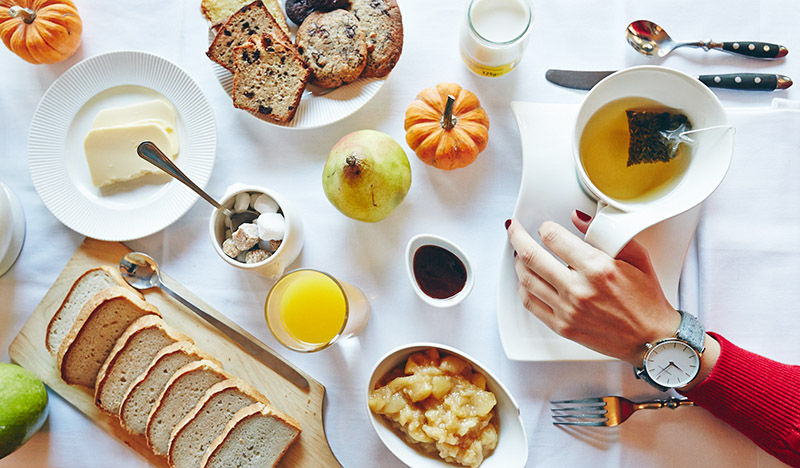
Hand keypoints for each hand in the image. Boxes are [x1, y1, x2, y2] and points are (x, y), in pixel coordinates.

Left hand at [505, 211, 680, 364]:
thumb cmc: (646, 300)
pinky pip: (530, 303)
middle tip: (514, 229)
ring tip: (519, 252)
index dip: (545, 228)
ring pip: (526, 279)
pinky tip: (526, 279)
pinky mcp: (562, 327)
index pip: (553, 238)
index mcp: (597, 268)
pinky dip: (523, 287)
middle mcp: (578, 289)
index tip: (545, 227)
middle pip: (531, 256)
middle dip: (517, 236)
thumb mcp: (636, 257)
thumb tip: (577, 218)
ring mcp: (567, 310)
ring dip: (518, 261)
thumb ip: (605, 234)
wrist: (651, 339)